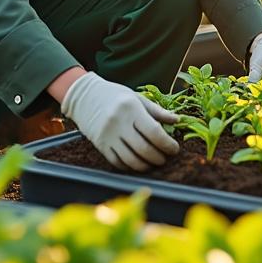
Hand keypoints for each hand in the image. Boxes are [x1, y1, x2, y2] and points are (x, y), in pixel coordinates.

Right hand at [60, 71, 178, 170]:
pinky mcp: (100, 145)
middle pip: (144, 149)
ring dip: (146, 165)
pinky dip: (130, 166)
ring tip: (153, 163)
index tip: (174, 149)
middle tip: (165, 158)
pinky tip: (137, 163)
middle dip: (159, 157)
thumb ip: (157, 111)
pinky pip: (117, 162)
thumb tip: (176, 120)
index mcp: (131, 109)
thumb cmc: (115, 96)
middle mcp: (119, 123)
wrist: (85, 96)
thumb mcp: (137, 98)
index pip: (154, 132)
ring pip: (131, 159)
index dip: (167, 144)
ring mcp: (108, 135)